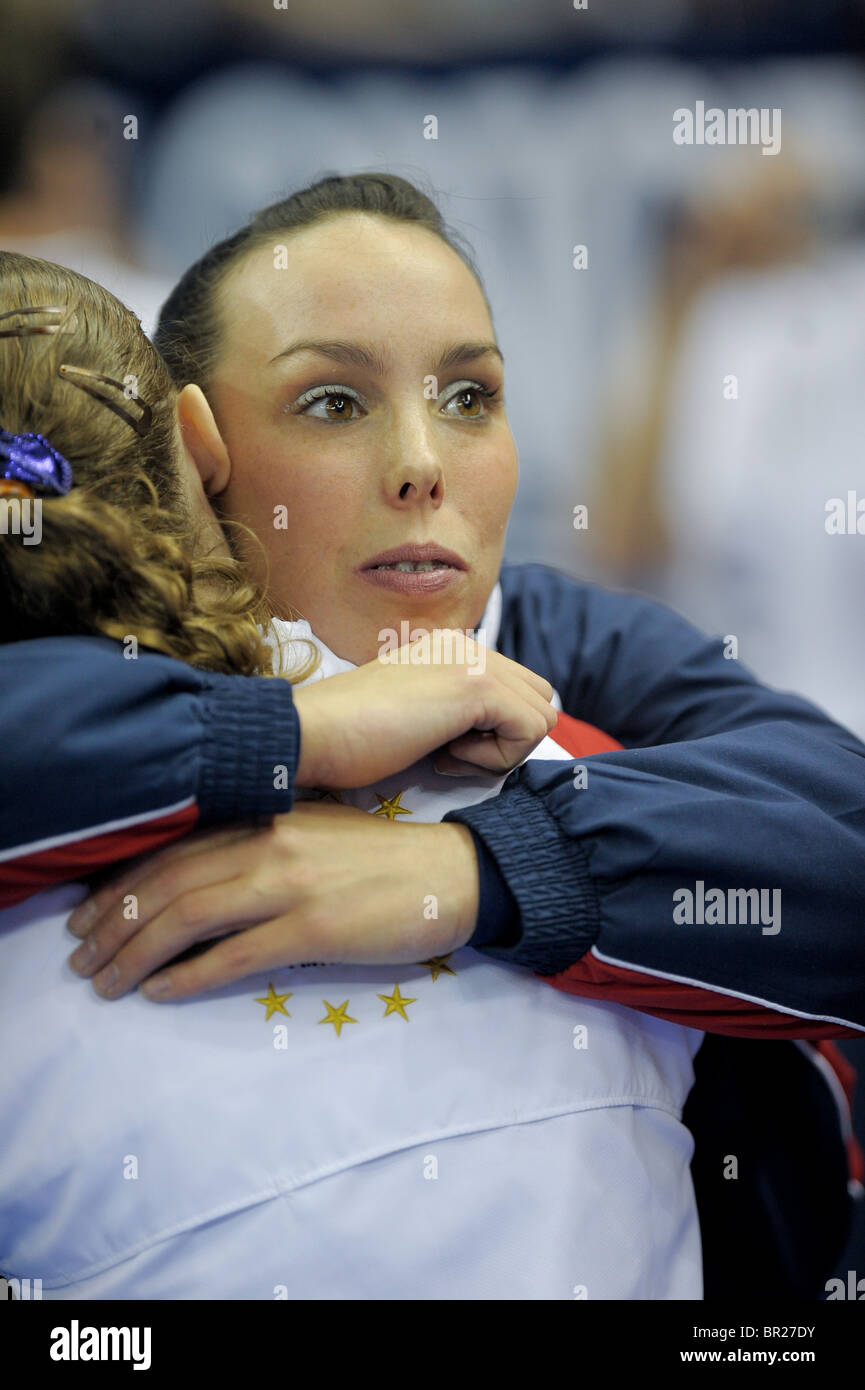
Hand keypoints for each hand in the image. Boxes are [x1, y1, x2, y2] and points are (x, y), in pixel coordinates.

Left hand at [67, 802, 479, 1000]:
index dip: (121, 883)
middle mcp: (269, 842)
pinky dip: (189, 976)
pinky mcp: (312, 927)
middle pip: (169, 882)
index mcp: (267, 817)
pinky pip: (234, 955)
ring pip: (189, 916)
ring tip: (107, 982)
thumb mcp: (313, 834)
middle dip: (114, 923)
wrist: (451, 875)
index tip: (87, 913)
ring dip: (137, 954)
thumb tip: (200, 878)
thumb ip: (260, 844)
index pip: (174, 848)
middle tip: (81, 958)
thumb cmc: (382, 859)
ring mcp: (289, 884)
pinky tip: (160, 993)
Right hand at [292, 630, 555, 786]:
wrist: (311, 733)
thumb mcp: (411, 713)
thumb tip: (489, 733)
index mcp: (449, 649)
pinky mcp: (476, 687)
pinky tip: (443, 756)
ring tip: (445, 753)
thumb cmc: (346, 738)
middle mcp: (466, 645)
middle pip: (539, 698)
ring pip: (541, 715)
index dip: (493, 731)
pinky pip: (529, 731)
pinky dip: (494, 759)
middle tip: (452, 753)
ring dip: (500, 750)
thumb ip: (451, 710)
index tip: (442, 745)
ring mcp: (473, 661)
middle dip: (507, 738)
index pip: (516, 688)